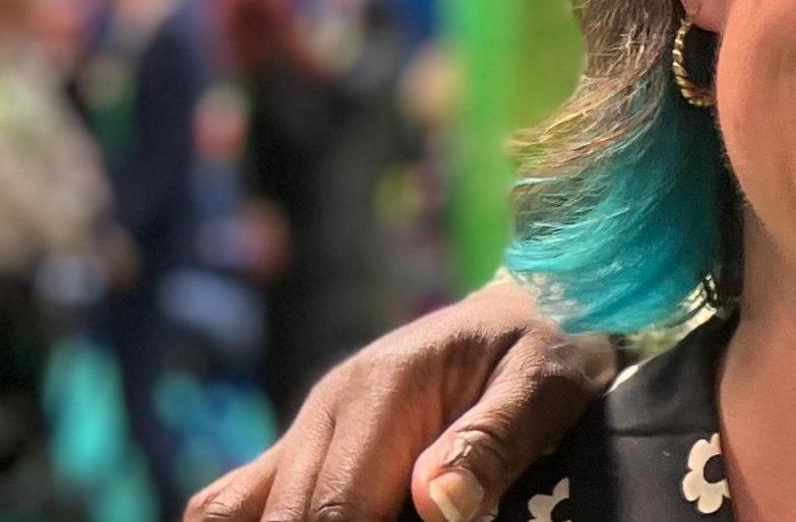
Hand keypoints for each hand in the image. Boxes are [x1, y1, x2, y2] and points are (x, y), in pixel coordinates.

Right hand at [185, 277, 614, 521]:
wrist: (536, 301)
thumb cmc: (548, 343)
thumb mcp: (544, 386)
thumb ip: (491, 442)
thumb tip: (435, 503)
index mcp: (383, 389)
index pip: (337, 505)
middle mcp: (330, 404)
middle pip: (290, 513)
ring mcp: (313, 422)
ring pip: (242, 506)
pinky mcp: (313, 440)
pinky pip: (247, 494)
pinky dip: (270, 519)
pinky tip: (315, 521)